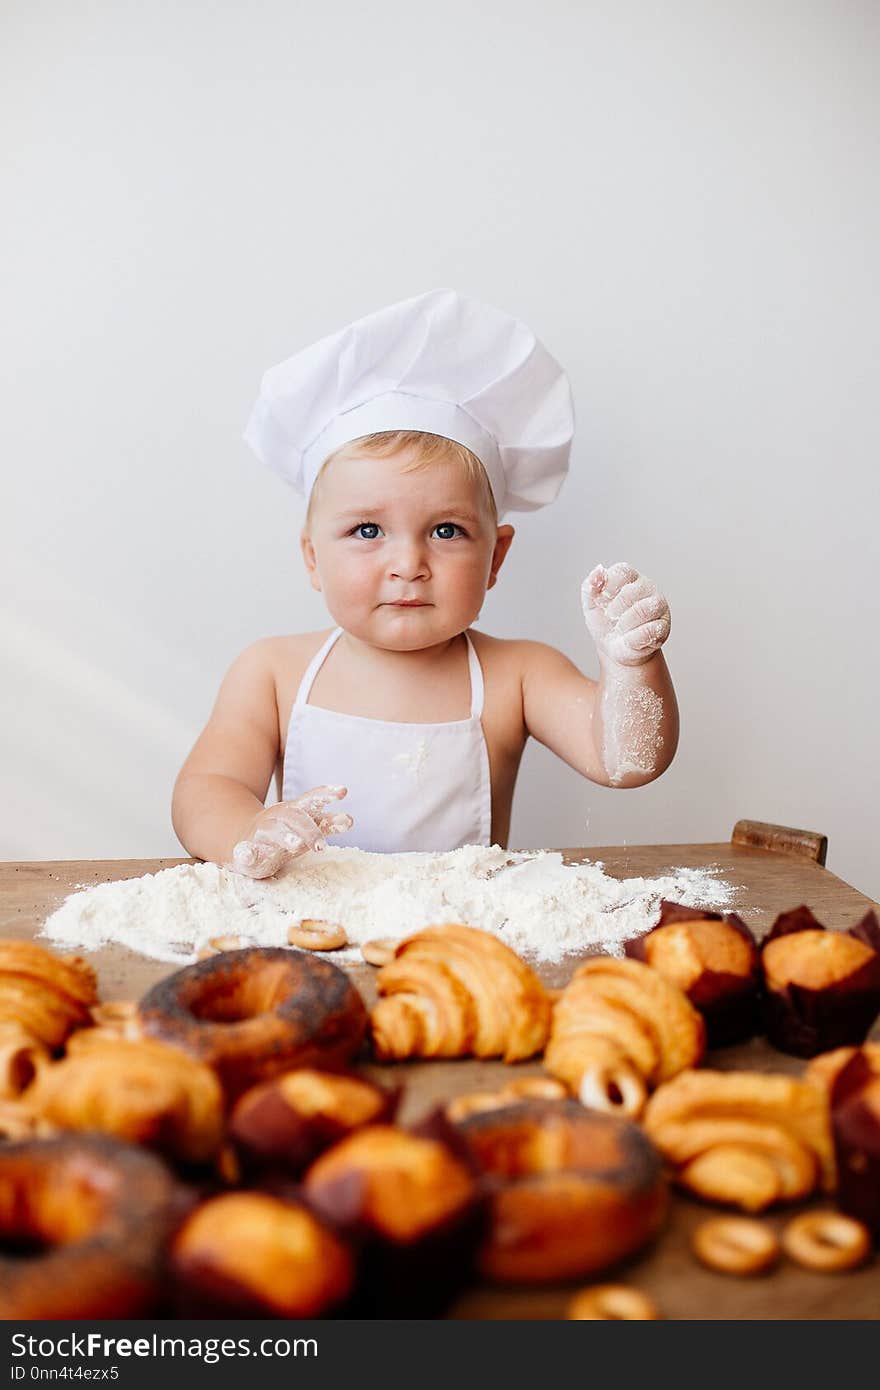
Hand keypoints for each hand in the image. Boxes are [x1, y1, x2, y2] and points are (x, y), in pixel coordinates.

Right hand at [227, 785, 352, 879]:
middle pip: (296, 818)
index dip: (326, 795)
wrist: (246, 840)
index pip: (312, 800)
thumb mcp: (306, 828)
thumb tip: (350, 820)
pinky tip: (248, 854)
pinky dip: (246, 852)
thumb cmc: (285, 834)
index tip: (344, 791)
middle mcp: (279, 818)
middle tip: (322, 846)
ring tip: (296, 845)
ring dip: (285, 837)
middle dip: (310, 830)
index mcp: (295, 811)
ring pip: (273, 832)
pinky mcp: (246, 852)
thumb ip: (327, 824)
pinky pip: (245, 851)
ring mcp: (261, 833)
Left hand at [581, 562, 670, 667]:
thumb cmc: (605, 622)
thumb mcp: (591, 604)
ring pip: (645, 610)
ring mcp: (658, 606)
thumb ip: (590, 586)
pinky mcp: (664, 627)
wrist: (614, 649)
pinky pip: (651, 630)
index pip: (623, 571)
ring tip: (620, 629)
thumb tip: (598, 571)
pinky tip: (629, 639)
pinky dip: (634, 638)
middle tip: (610, 617)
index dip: (608, 586)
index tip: (601, 600)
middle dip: (615, 608)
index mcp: (629, 578)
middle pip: (632, 591)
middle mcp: (647, 588)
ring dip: (625, 623)